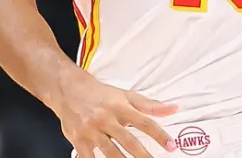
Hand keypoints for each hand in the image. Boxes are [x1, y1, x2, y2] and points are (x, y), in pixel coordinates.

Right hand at [57, 68, 177, 157]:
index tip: (171, 146)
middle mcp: (106, 118)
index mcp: (120, 106)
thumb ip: (150, 106)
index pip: (145, 122)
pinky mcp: (79, 140)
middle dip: (143, 156)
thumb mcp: (126, 95)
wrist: (68, 89)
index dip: (160, 135)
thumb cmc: (100, 94)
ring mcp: (92, 130)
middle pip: (129, 141)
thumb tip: (173, 109)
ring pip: (111, 152)